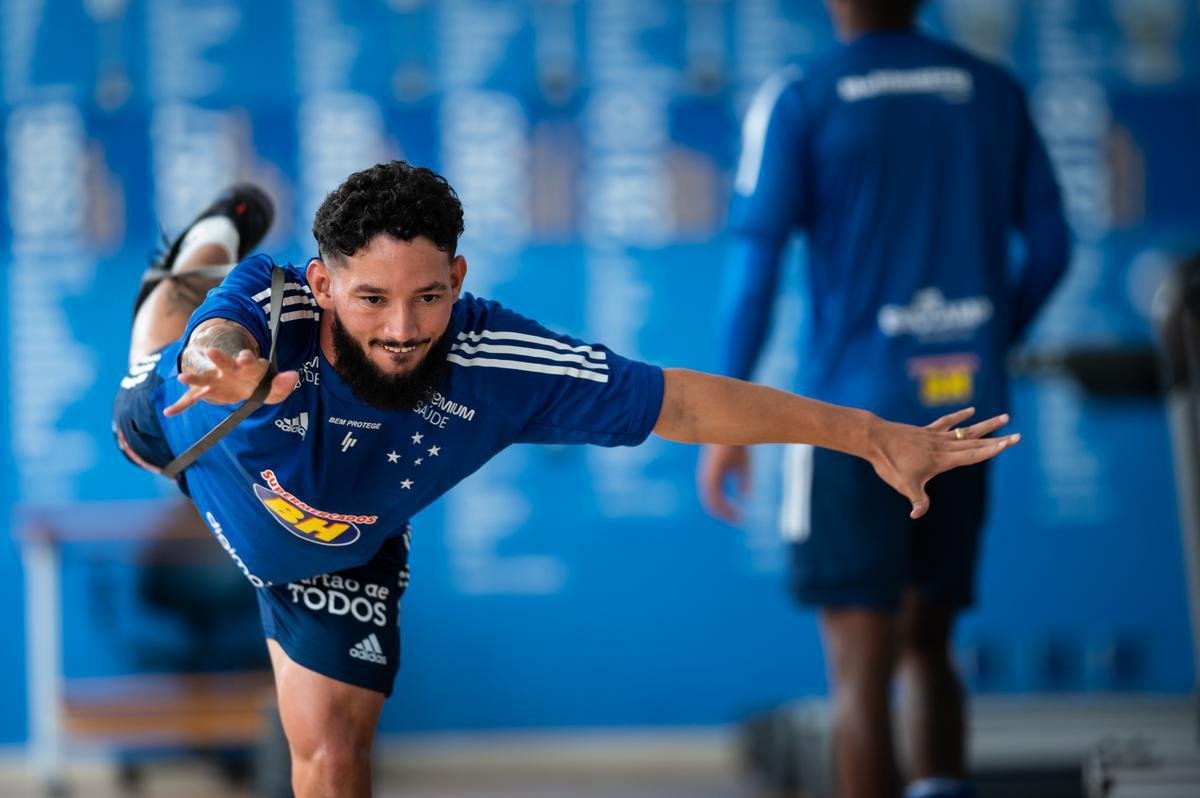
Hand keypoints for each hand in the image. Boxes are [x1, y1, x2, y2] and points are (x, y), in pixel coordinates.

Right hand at [163, 347, 297, 416]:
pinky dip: (181, 405)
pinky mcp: (208, 391)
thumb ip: (283, 384)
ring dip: (194, 377)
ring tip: (181, 378)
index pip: (247, 360)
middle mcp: (229, 370)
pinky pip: (192, 399)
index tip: (244, 356)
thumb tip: (293, 376)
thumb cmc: (262, 384)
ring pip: (204, 378)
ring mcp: (217, 380)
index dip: (246, 357)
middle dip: (218, 358)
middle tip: (212, 352)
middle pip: (223, 363)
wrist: (248, 384)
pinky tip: (168, 412)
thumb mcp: (275, 387)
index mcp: (247, 367)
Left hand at [698, 444, 750, 522]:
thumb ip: (744, 481)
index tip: (738, 517)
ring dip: (724, 512)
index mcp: (713, 475)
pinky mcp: (710, 476)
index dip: (726, 508)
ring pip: (711, 502)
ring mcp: (707, 477)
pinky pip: (713, 497)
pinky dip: (723, 506)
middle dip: (725, 513)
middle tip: (738, 520)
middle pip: (712, 502)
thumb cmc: (737, 444)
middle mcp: (708, 478)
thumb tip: (747, 496)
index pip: (715, 498)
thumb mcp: (743, 466)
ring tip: (737, 518)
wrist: (731, 431)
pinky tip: (734, 509)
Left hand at [867, 407, 1017, 519]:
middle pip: (976, 442)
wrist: (874, 438)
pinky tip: (971, 410)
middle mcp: (943, 445)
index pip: (974, 454)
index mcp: (943, 459)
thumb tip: (917, 515)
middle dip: (998, 440)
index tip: (1011, 442)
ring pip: (966, 430)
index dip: (994, 450)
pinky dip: (959, 417)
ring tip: (1005, 416)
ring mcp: (935, 436)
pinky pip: (947, 422)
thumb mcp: (904, 485)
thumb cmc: (890, 463)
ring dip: (986, 425)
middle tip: (1019, 435)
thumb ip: (917, 500)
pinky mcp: (926, 431)